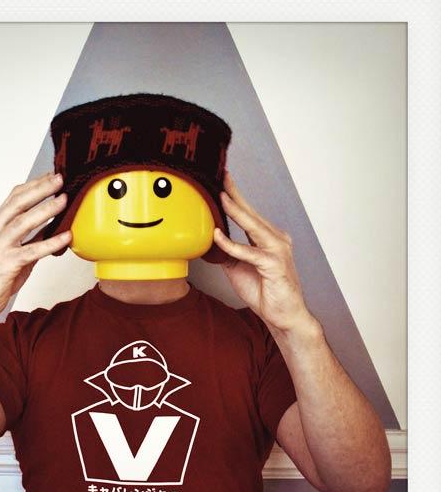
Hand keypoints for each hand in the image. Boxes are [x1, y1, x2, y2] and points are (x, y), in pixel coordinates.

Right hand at [0, 172, 70, 325]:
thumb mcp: (12, 253)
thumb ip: (29, 240)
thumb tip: (52, 231)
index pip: (14, 198)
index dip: (33, 185)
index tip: (51, 177)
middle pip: (19, 203)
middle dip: (41, 189)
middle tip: (60, 179)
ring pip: (24, 222)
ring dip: (46, 209)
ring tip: (64, 200)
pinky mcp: (7, 264)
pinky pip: (33, 250)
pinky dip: (51, 242)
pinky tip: (66, 237)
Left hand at [213, 170, 313, 334]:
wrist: (283, 316)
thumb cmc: (265, 292)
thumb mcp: (238, 269)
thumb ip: (227, 253)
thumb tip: (208, 241)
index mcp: (267, 238)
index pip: (248, 213)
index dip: (235, 195)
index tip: (221, 179)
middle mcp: (276, 239)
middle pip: (251, 213)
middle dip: (235, 193)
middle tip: (220, 175)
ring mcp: (278, 250)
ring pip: (253, 226)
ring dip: (236, 210)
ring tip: (220, 196)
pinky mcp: (274, 265)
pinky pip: (249, 252)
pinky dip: (232, 244)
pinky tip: (218, 236)